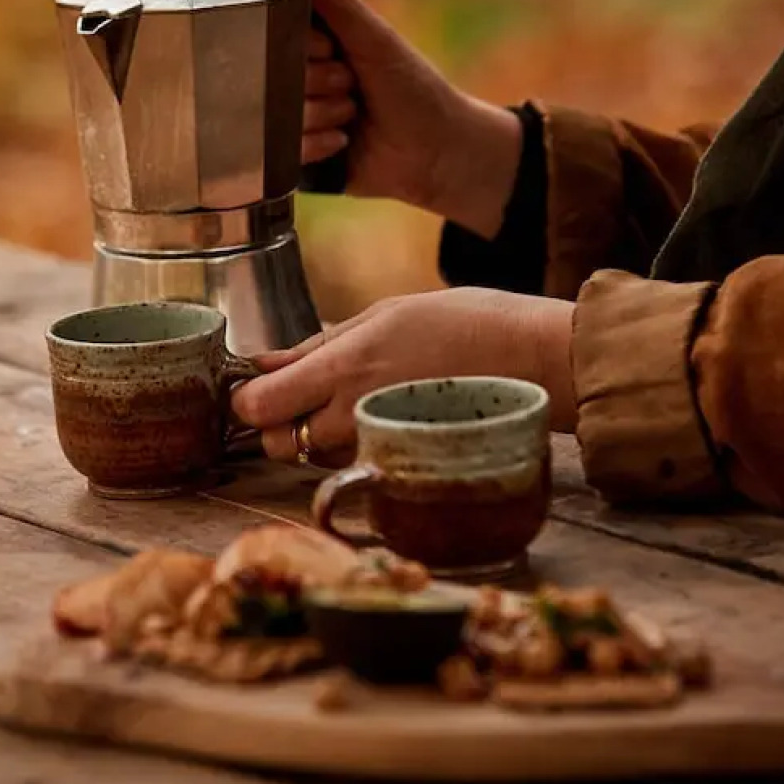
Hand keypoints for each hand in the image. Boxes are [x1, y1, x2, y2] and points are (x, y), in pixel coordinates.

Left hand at [229, 288, 576, 466]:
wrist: (535, 361)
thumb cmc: (464, 324)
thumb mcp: (383, 315)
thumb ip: (315, 345)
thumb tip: (261, 362)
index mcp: (346, 366)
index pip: (260, 406)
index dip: (248, 398)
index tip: (257, 387)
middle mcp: (355, 413)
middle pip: (277, 443)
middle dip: (278, 424)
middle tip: (303, 397)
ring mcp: (380, 445)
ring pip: (313, 460)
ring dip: (315, 438)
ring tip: (355, 402)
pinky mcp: (403, 467)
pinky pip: (353, 469)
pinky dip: (351, 451)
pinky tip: (379, 420)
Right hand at [297, 0, 524, 237]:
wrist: (437, 149)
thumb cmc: (411, 85)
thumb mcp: (373, 38)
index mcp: (314, 48)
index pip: (276, 36)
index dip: (304, 46)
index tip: (332, 50)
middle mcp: (301, 81)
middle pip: (275, 76)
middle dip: (320, 82)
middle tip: (353, 85)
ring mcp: (298, 120)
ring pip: (280, 114)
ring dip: (326, 114)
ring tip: (355, 115)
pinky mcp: (301, 159)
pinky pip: (286, 150)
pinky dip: (319, 144)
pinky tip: (345, 142)